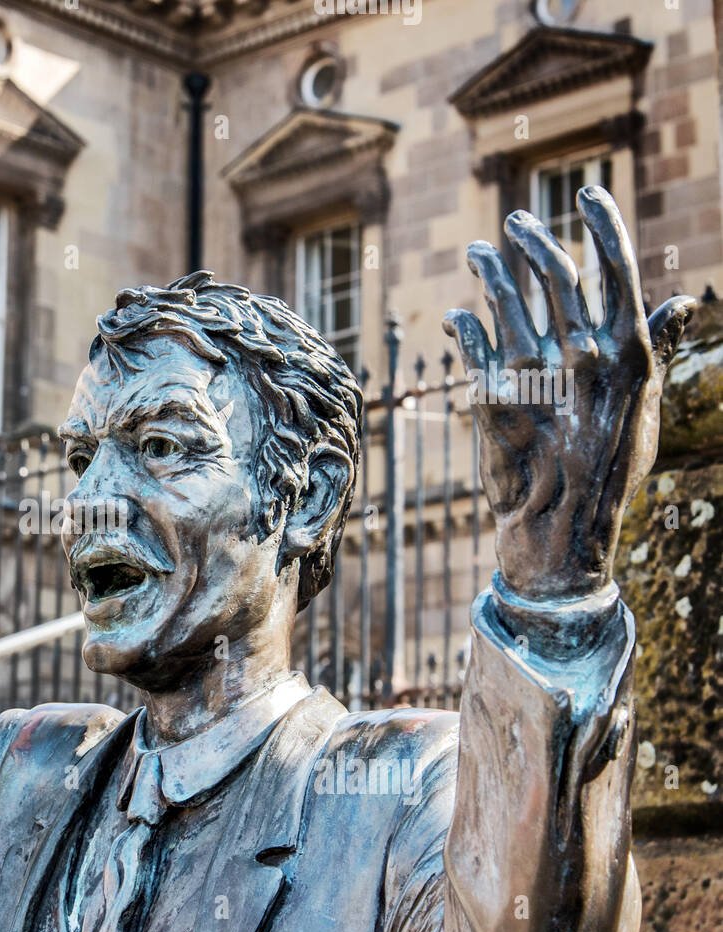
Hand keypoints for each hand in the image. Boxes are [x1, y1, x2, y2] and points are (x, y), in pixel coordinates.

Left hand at [443, 186, 694, 603]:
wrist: (560, 528)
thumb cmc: (608, 469)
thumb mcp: (645, 410)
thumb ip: (657, 348)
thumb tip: (682, 299)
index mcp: (627, 353)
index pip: (616, 268)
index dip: (602, 222)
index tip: (587, 192)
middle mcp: (581, 355)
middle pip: (553, 272)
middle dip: (531, 238)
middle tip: (515, 223)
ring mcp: (533, 373)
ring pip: (506, 296)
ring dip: (490, 266)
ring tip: (481, 251)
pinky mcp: (490, 395)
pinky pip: (471, 340)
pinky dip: (463, 320)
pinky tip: (458, 312)